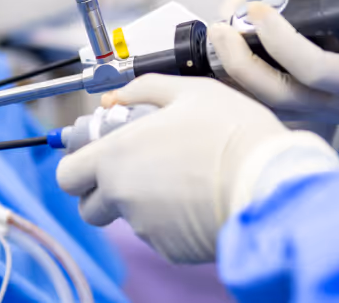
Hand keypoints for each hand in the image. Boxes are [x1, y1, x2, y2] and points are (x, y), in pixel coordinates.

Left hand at [56, 74, 338, 263]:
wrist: (271, 181)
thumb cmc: (233, 132)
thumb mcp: (191, 91)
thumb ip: (144, 89)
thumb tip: (115, 98)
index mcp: (117, 157)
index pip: (67, 175)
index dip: (79, 165)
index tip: (99, 155)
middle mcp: (123, 196)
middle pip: (90, 207)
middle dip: (104, 191)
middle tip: (139, 169)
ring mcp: (146, 228)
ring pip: (130, 218)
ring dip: (146, 201)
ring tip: (187, 176)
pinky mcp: (172, 249)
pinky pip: (161, 234)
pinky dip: (173, 220)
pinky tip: (201, 197)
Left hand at [210, 0, 338, 123]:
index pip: (315, 70)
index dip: (280, 40)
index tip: (258, 8)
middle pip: (283, 96)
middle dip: (243, 64)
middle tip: (219, 29)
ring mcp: (328, 112)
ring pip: (270, 105)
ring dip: (236, 74)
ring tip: (217, 36)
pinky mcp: (312, 107)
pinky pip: (269, 101)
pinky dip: (243, 79)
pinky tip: (227, 50)